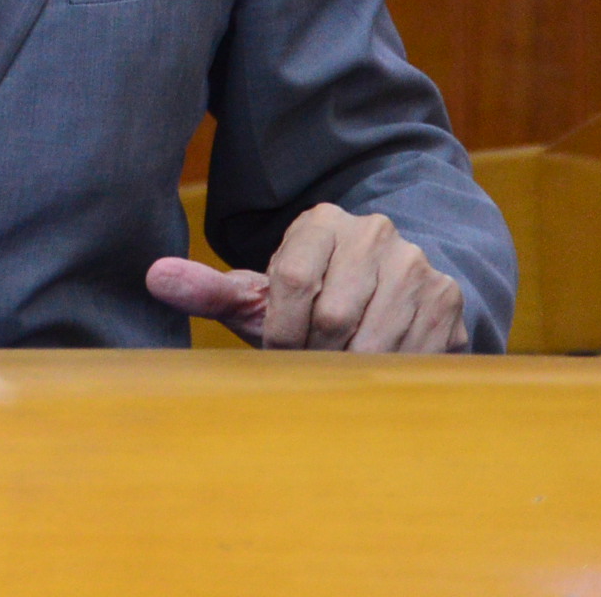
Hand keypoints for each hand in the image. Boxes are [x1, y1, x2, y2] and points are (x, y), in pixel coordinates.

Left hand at [146, 202, 469, 351]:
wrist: (396, 296)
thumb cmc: (314, 302)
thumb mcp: (263, 294)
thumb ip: (210, 289)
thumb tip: (152, 277)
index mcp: (320, 222)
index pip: (291, 280)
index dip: (280, 332)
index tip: (280, 352)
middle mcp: (373, 232)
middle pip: (333, 315)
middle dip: (317, 355)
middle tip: (315, 365)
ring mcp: (415, 265)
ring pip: (374, 341)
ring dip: (352, 371)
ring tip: (344, 368)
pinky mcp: (448, 299)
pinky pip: (414, 356)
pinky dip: (390, 377)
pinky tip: (379, 373)